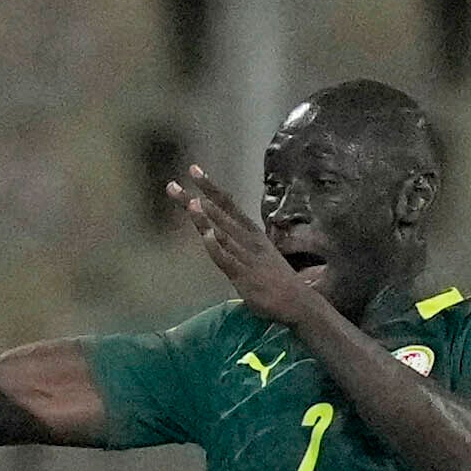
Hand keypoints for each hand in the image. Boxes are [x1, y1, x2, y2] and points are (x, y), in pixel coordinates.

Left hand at [165, 164, 318, 325]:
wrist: (298, 301)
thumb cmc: (277, 279)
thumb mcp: (259, 252)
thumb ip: (240, 242)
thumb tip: (222, 233)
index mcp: (251, 231)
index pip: (228, 204)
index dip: (210, 186)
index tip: (194, 169)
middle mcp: (247, 239)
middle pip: (219, 214)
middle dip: (196, 198)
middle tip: (172, 186)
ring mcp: (245, 256)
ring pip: (222, 233)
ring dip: (206, 219)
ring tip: (191, 203)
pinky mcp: (244, 276)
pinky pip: (227, 259)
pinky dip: (216, 247)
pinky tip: (206, 236)